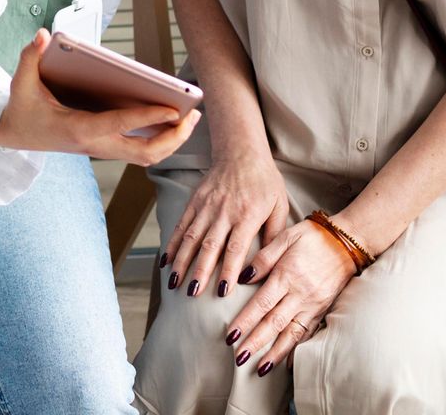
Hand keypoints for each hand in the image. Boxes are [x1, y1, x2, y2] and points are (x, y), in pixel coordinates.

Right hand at [0, 31, 201, 163]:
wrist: (13, 137)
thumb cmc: (22, 111)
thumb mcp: (22, 83)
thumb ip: (30, 57)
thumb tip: (43, 35)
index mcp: (79, 129)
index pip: (120, 125)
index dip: (148, 118)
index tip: (172, 109)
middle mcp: (96, 144)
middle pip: (145, 153)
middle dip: (173, 138)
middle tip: (192, 116)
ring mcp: (103, 149)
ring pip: (147, 156)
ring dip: (172, 142)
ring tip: (190, 119)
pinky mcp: (105, 147)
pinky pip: (141, 151)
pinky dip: (161, 141)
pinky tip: (172, 123)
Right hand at [161, 147, 288, 298]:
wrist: (241, 151)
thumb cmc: (265, 181)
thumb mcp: (279, 205)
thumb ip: (274, 235)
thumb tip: (268, 264)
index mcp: (247, 215)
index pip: (236, 248)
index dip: (228, 270)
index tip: (223, 291)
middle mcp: (224, 211)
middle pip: (209, 246)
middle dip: (199, 271)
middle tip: (192, 293)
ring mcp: (206, 205)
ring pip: (191, 237)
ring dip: (182, 261)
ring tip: (175, 283)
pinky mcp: (195, 201)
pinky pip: (181, 225)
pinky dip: (173, 244)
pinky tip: (167, 261)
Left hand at [223, 217, 357, 377]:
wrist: (347, 242)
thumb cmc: (312, 237)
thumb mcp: (285, 237)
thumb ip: (263, 258)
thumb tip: (242, 277)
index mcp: (287, 275)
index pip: (261, 304)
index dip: (245, 321)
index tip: (231, 336)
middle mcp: (300, 294)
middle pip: (274, 323)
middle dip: (256, 342)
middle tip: (239, 358)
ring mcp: (313, 304)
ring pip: (292, 333)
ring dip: (276, 353)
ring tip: (260, 369)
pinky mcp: (323, 309)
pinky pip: (309, 333)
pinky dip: (298, 349)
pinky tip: (287, 363)